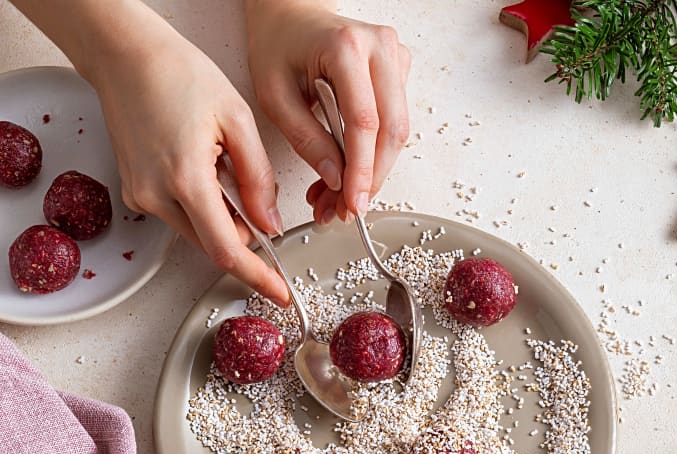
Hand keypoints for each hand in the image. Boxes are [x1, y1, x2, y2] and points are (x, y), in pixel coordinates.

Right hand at [86, 10, 289, 304]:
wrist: (125, 54)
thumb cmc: (179, 74)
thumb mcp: (238, 121)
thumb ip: (258, 179)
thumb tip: (269, 224)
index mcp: (185, 179)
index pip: (226, 249)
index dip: (256, 276)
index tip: (279, 293)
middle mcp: (156, 196)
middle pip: (212, 243)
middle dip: (244, 239)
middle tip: (262, 208)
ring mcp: (141, 196)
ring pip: (197, 231)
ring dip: (224, 220)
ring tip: (226, 169)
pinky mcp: (135, 190)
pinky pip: (179, 215)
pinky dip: (203, 207)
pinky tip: (207, 169)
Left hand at [246, 0, 410, 224]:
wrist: (291, 15)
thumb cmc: (278, 45)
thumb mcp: (274, 96)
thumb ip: (306, 139)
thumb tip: (336, 178)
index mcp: (346, 47)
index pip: (364, 123)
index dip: (361, 171)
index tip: (351, 203)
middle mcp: (380, 48)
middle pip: (392, 131)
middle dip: (371, 178)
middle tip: (346, 208)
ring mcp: (395, 56)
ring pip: (398, 131)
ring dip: (372, 171)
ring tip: (339, 195)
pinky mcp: (399, 70)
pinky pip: (395, 123)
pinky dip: (374, 154)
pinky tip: (349, 169)